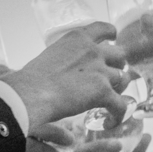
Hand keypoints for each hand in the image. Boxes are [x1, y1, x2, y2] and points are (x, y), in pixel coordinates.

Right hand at [0, 23, 129, 127]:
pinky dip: (118, 115)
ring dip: (118, 90)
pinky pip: (120, 105)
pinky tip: (110, 122)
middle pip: (119, 55)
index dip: (111, 35)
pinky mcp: (103, 92)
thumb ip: (64, 57)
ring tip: (109, 102)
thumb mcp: (49, 56)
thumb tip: (62, 71)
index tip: (112, 40)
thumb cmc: (29, 80)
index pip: (104, 29)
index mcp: (78, 39)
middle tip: (108, 78)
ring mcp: (100, 71)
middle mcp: (93, 51)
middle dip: (117, 66)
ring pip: (123, 79)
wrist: (29, 94)